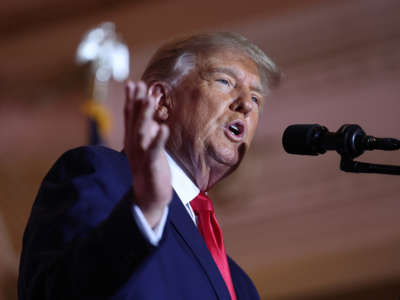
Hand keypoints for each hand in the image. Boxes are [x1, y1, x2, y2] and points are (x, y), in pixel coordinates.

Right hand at [124, 81, 170, 227]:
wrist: (148, 198)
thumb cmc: (149, 170)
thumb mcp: (147, 148)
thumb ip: (148, 133)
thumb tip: (153, 118)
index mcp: (133, 140)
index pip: (130, 117)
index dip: (131, 100)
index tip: (133, 83)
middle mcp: (134, 145)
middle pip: (134, 120)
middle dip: (137, 102)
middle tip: (139, 84)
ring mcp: (141, 155)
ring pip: (142, 132)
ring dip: (145, 115)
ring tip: (149, 99)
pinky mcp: (151, 166)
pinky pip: (155, 151)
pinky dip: (158, 139)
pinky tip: (163, 128)